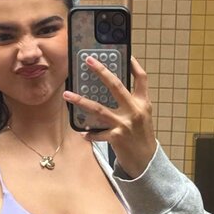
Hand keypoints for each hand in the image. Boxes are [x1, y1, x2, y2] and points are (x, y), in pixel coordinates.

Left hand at [63, 55, 156, 178]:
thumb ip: (130, 102)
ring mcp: (125, 124)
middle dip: (101, 71)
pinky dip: (88, 133)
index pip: (141, 78)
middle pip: (116, 86)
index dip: (133, 64)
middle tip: (88, 61)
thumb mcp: (142, 115)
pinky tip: (81, 132)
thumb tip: (110, 87)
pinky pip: (97, 133)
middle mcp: (135, 111)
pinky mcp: (116, 138)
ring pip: (99, 109)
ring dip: (81, 101)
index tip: (124, 52)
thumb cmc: (141, 136)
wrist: (146, 161)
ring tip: (67, 94)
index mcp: (143, 103)